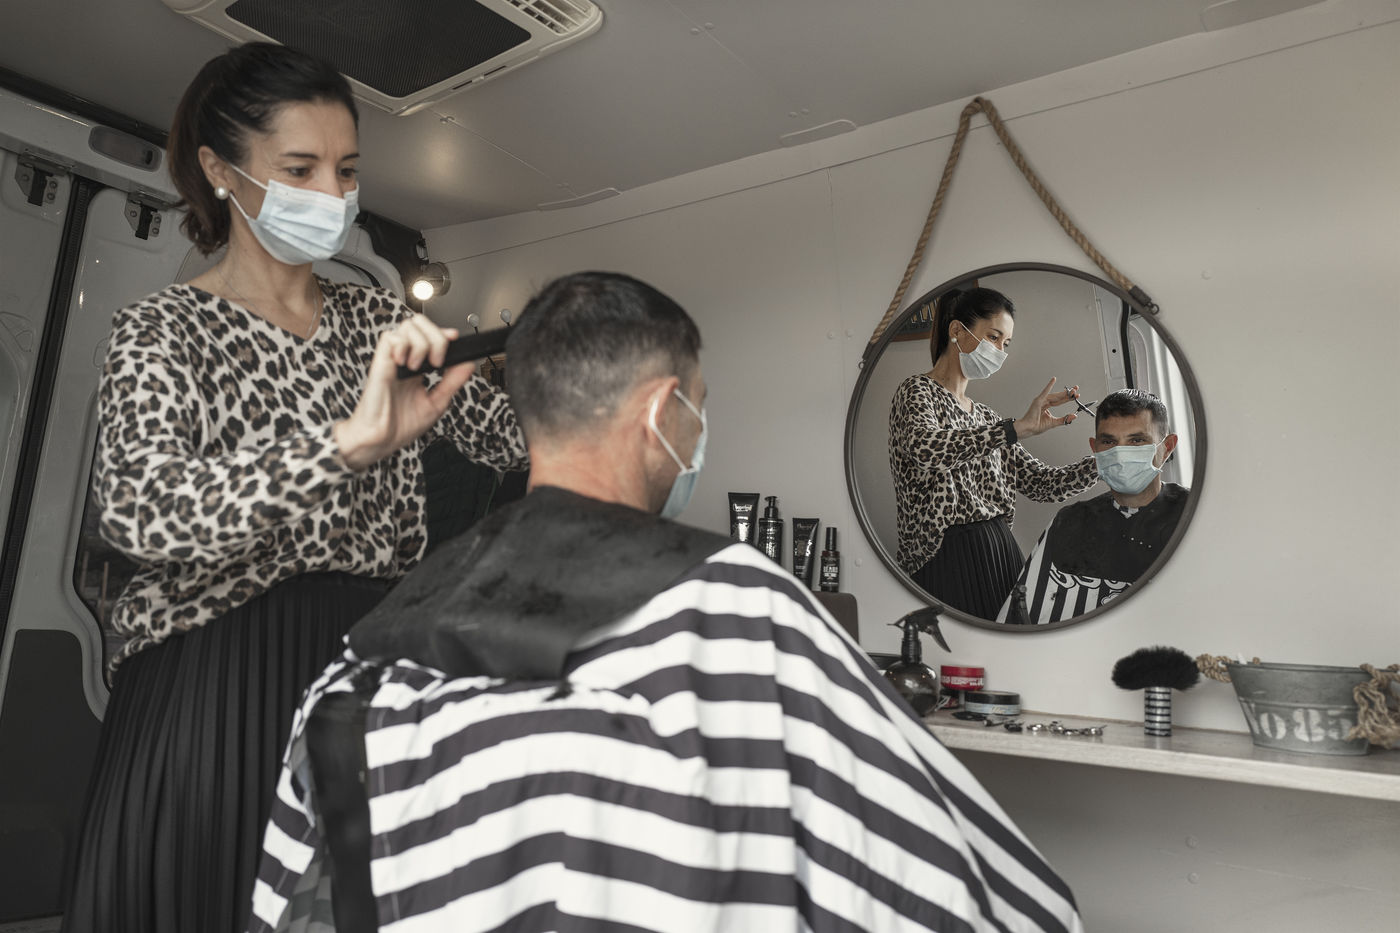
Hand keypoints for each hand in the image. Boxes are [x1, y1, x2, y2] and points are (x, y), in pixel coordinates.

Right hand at [334, 316, 474, 470]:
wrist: (381, 440)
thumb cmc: (401, 425)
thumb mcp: (436, 402)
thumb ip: (453, 382)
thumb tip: (468, 364)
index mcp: (418, 368)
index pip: (430, 335)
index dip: (443, 333)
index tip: (454, 340)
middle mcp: (405, 360)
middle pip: (419, 324)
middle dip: (436, 336)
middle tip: (437, 362)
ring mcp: (393, 360)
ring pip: (408, 326)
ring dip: (421, 344)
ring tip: (419, 367)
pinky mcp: (380, 363)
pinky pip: (389, 338)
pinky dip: (403, 346)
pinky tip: (406, 364)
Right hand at [1012, 378, 1080, 439]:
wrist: (1029, 429)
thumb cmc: (1036, 426)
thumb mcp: (1054, 422)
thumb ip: (1064, 419)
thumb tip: (1074, 416)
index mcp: (1047, 407)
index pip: (1060, 401)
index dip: (1068, 398)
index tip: (1076, 395)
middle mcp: (1044, 402)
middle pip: (1058, 397)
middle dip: (1068, 393)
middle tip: (1076, 389)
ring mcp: (1041, 401)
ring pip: (1055, 396)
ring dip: (1064, 393)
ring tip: (1072, 390)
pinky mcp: (1038, 401)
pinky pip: (1045, 392)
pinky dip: (1049, 386)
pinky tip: (1054, 380)